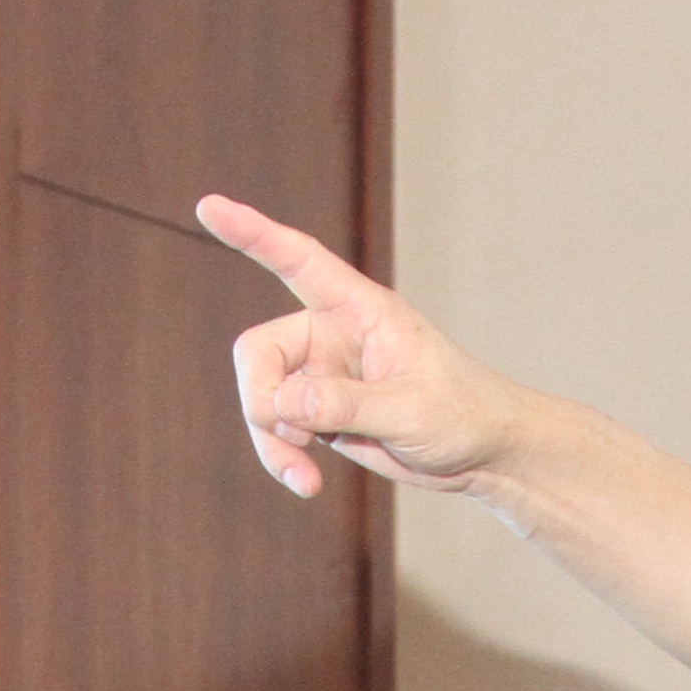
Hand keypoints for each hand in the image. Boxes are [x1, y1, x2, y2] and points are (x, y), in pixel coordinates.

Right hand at [201, 195, 531, 500]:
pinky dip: (282, 456)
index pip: (299, 260)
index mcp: (360, 310)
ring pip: (262, 398)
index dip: (253, 234)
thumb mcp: (410, 410)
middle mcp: (332, 334)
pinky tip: (308, 483)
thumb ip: (348, 404)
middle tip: (290, 439)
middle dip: (260, 400)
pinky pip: (276, 430)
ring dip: (272, 441)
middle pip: (259, 351)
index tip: (208, 206)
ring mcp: (322, 374)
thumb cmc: (462, 414)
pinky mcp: (319, 413)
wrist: (483, 453)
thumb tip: (285, 403)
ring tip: (305, 477)